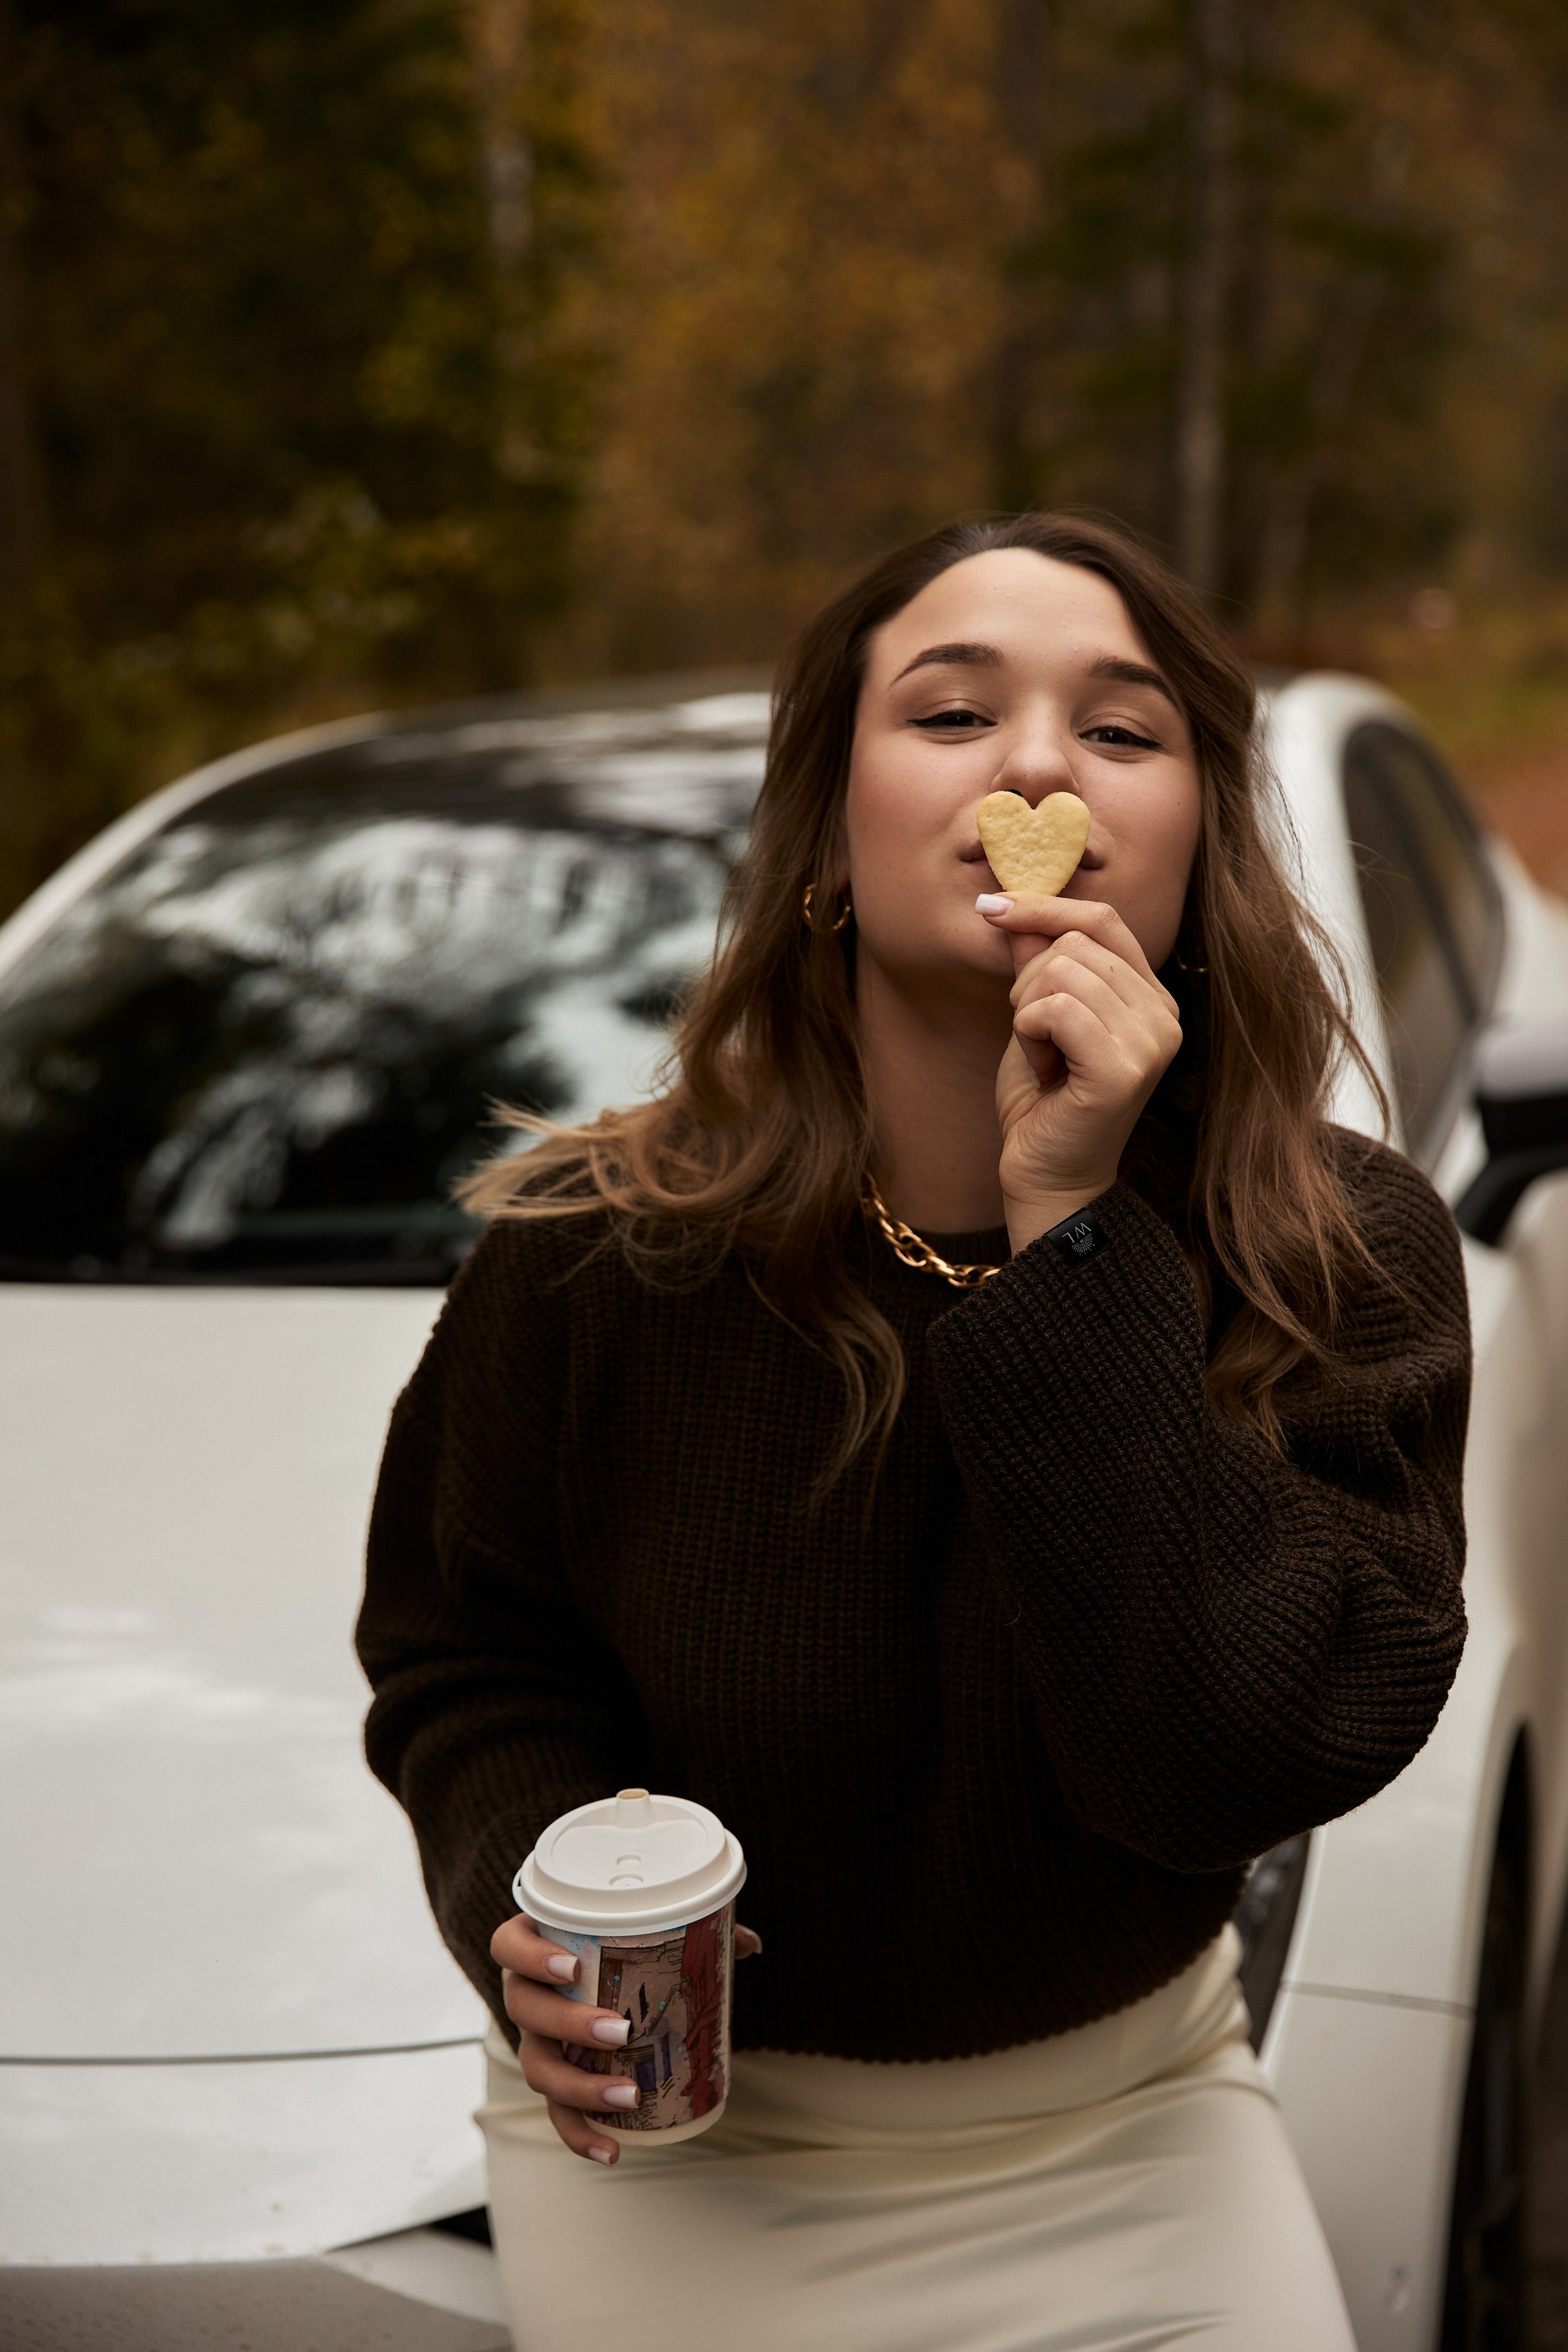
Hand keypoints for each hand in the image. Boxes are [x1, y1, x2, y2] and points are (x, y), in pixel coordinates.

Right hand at [491, 1913, 762, 2163]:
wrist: (593, 1977)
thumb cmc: (613, 1943)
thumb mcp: (645, 1928)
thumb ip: (691, 1928)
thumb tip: (750, 1943)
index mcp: (535, 1946)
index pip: (509, 1946)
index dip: (531, 1957)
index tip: (571, 1967)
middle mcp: (525, 1995)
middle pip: (525, 2011)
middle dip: (570, 2024)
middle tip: (620, 2029)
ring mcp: (534, 2041)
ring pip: (538, 2068)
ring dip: (581, 2086)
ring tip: (630, 2094)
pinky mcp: (555, 2080)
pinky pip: (556, 2113)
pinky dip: (581, 2135)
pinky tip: (612, 2150)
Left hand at [977, 892, 1181, 1253]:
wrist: (1045, 1177)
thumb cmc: (1042, 1102)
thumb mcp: (1035, 1017)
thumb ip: (1035, 961)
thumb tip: (1008, 901)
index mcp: (1153, 998)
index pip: (1104, 920)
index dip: (1045, 906)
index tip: (992, 907)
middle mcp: (1164, 1016)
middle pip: (1076, 944)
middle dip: (1029, 983)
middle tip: (1034, 1037)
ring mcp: (1151, 1042)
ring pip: (1063, 972)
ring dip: (1027, 1013)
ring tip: (1043, 1058)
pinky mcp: (1124, 1068)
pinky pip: (1057, 1009)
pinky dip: (1030, 1034)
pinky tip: (1044, 1071)